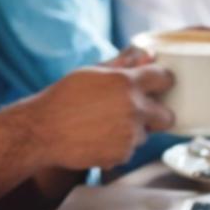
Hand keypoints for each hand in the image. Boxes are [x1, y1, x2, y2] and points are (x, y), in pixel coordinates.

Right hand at [16, 59, 176, 169]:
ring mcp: (129, 134)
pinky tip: (98, 138)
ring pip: (145, 135)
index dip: (161, 82)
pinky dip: (118, 147)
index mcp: (127, 82)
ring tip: (104, 126)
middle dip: (156, 114)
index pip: (164, 78)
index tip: (158, 85)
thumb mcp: (90, 73)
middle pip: (167, 116)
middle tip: (137, 113)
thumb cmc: (62, 99)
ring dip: (132, 131)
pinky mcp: (122, 155)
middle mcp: (133, 108)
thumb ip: (122, 64)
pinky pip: (129, 150)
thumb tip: (145, 55)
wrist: (42, 131)